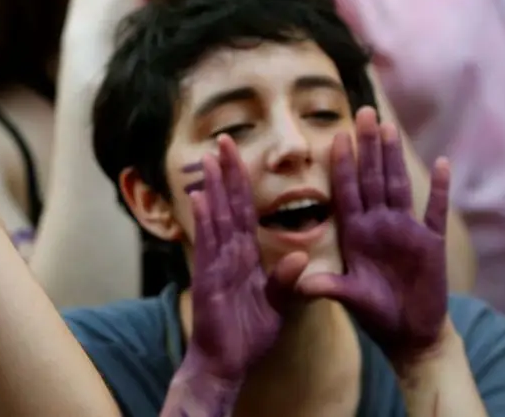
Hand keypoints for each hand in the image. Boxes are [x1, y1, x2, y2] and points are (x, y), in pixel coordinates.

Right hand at [182, 136, 307, 383]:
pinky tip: (202, 199)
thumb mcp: (278, 308)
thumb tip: (302, 258)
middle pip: (229, 206)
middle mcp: (228, 255)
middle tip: (222, 141)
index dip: (244, 184)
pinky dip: (205, 222)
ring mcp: (216, 265)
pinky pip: (208, 245)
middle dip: (227, 173)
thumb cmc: (248, 336)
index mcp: (245, 258)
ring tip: (211, 159)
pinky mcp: (209, 279)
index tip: (240, 156)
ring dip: (214, 188)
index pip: (244, 212)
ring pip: (217, 219)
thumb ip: (287, 282)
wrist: (227, 364)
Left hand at [296, 107, 449, 368]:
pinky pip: (436, 211)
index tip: (337, 135)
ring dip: (395, 157)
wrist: (410, 334)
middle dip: (368, 146)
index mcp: (356, 233)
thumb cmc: (376, 314)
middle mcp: (380, 225)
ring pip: (399, 185)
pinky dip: (441, 189)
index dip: (343, 164)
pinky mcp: (432, 243)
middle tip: (363, 111)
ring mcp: (407, 230)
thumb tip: (300, 284)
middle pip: (373, 177)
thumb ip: (327, 287)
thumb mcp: (348, 298)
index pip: (347, 190)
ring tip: (390, 127)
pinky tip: (442, 163)